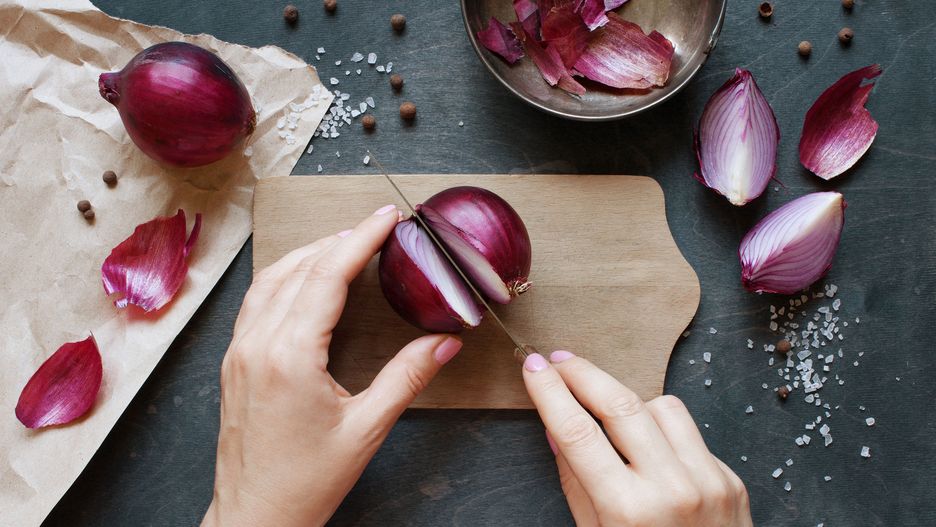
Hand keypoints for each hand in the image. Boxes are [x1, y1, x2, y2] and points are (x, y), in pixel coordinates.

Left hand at [202, 204, 462, 526]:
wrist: (254, 516)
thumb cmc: (305, 481)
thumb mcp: (367, 428)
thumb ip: (407, 378)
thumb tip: (444, 343)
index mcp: (290, 356)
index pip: (328, 276)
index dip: (362, 239)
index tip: (387, 217)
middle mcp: (257, 344)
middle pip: (300, 268)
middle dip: (341, 240)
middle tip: (378, 227)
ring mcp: (240, 351)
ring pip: (272, 278)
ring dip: (310, 253)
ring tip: (346, 244)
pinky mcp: (234, 361)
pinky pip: (257, 300)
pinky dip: (285, 276)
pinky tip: (305, 279)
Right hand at [522, 351, 751, 526]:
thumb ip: (576, 483)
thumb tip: (556, 428)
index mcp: (629, 512)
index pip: (577, 432)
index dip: (550, 392)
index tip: (534, 367)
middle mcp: (672, 490)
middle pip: (620, 404)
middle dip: (584, 373)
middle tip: (560, 359)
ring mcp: (708, 481)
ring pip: (661, 406)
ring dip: (629, 401)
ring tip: (608, 413)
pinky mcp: (730, 479)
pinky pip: (689, 432)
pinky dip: (663, 430)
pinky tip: (649, 447)